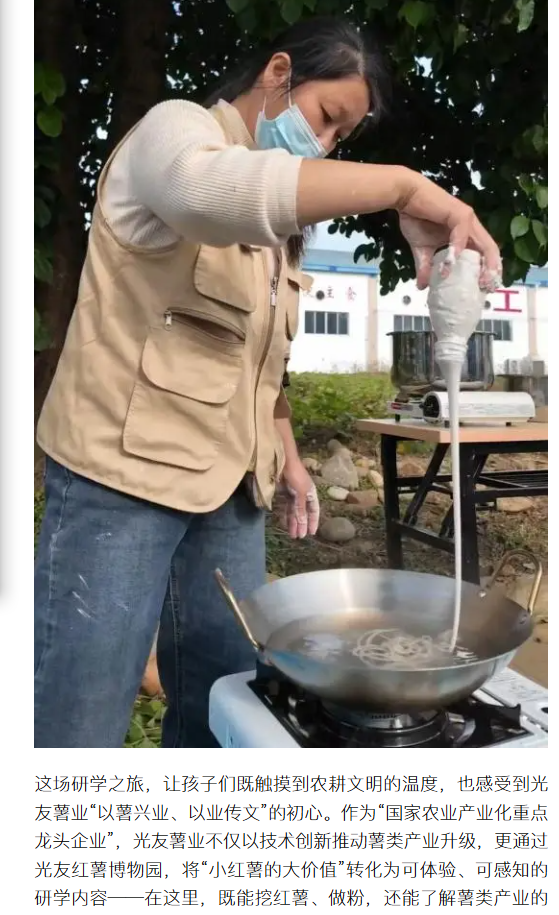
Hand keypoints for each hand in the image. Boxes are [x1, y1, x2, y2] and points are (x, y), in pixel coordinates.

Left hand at [278, 459, 319, 538]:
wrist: (282, 461)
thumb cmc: (296, 476)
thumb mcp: (300, 494)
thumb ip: (300, 509)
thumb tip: (303, 524)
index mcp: (311, 493)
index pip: (314, 510)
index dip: (313, 521)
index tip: (312, 533)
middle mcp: (303, 494)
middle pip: (303, 512)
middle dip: (301, 524)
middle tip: (299, 537)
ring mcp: (293, 493)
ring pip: (294, 511)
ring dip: (293, 522)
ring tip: (292, 534)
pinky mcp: (283, 492)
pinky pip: (286, 507)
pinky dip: (286, 515)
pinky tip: (285, 523)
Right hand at [398, 174, 501, 290]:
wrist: (406, 197)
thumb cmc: (415, 218)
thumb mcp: (422, 249)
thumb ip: (425, 267)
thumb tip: (422, 287)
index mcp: (466, 234)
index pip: (484, 254)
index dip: (487, 270)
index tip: (484, 289)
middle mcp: (471, 226)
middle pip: (490, 249)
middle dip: (493, 270)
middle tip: (488, 288)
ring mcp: (467, 219)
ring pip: (484, 243)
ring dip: (483, 264)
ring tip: (479, 281)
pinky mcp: (459, 213)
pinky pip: (462, 235)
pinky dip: (457, 250)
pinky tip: (450, 263)